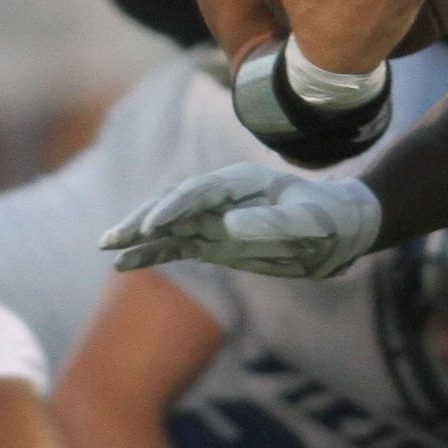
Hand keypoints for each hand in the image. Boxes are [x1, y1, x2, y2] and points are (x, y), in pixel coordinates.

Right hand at [100, 165, 380, 278]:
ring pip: (168, 224)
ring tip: (106, 246)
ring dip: (137, 234)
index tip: (151, 226)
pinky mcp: (215, 241)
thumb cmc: (329, 218)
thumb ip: (272, 223)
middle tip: (112, 237)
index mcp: (242, 183)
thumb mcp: (307, 222)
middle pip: (173, 203)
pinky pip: (177, 246)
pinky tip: (123, 264)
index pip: (197, 191)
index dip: (172, 207)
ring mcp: (216, 219)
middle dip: (142, 218)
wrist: (341, 229)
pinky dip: (151, 253)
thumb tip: (227, 223)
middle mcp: (223, 197)